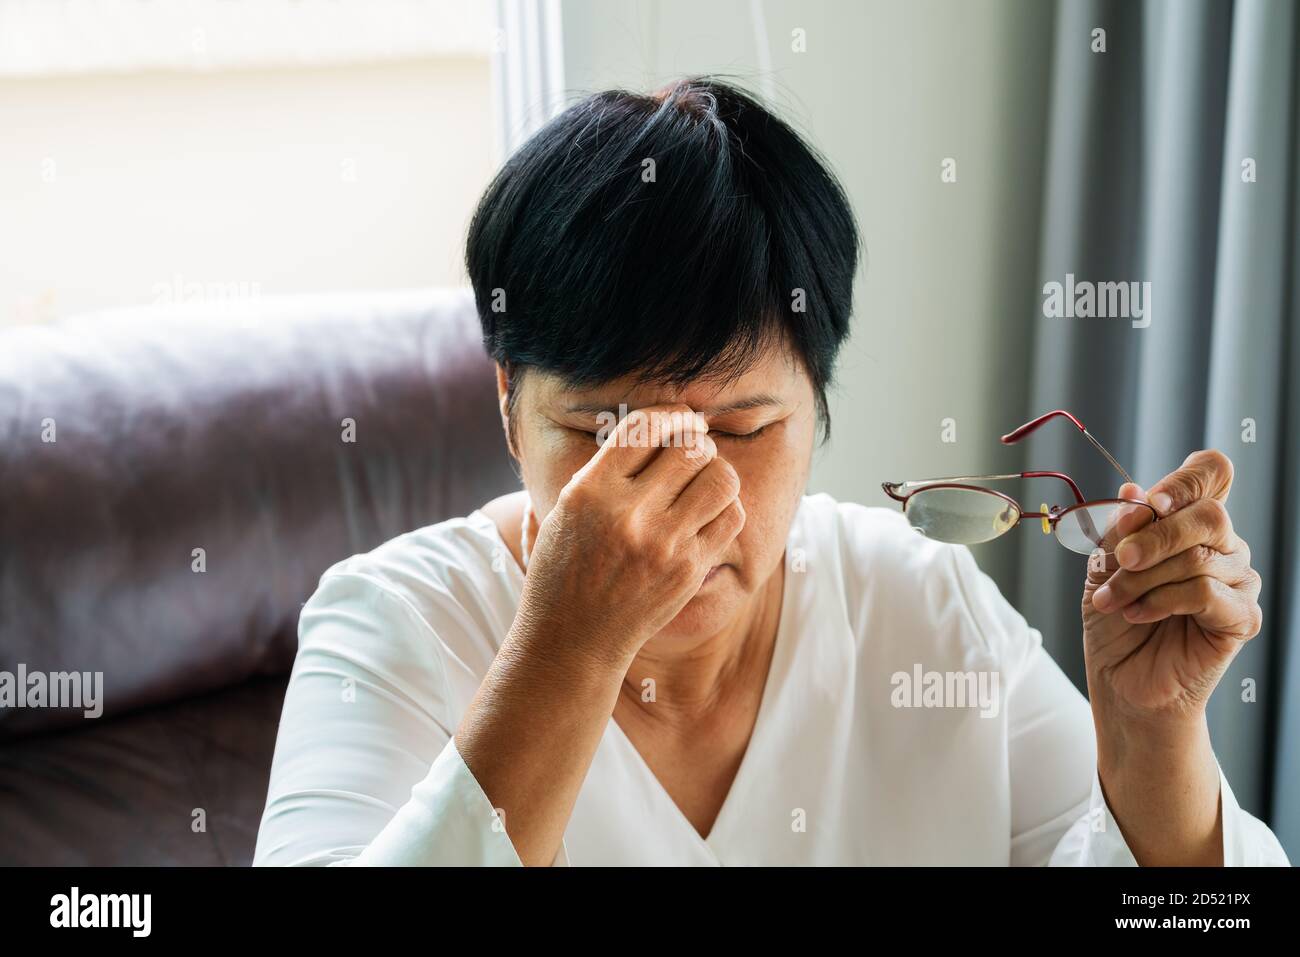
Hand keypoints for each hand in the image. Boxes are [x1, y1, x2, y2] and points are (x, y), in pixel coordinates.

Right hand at [512, 404, 745, 666]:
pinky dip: (726, 507)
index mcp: (590, 491)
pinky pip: (730, 517)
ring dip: (716, 471)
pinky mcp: (689, 569)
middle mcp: (629, 514)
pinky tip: (708, 512)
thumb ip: (600, 470)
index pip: (645, 427)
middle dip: (696, 441)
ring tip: (703, 479)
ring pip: (720, 478)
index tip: (679, 419)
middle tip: (694, 448)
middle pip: (689, 447)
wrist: (573, 640)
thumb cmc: (563, 570)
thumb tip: (645, 427)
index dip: (670, 415)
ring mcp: (664, 544)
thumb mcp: (563, 510)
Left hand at [1083, 449, 1261, 723]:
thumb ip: (1121, 530)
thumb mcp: (1104, 566)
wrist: (1121, 679)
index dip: (1184, 481)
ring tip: (1113, 601)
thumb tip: (1134, 492)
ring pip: (1198, 558)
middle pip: (1209, 514)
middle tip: (1119, 561)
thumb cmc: (1114, 620)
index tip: (1149, 502)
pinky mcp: (1241, 617)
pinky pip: (1204, 592)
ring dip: (1142, 579)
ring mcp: (1238, 581)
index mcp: (1191, 521)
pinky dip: (1161, 602)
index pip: (1211, 474)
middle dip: (1154, 537)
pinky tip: (1139, 615)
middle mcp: (1223, 545)